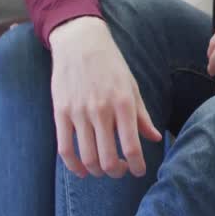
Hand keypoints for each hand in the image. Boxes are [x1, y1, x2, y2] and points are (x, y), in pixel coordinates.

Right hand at [49, 17, 161, 178]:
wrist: (80, 43)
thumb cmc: (111, 65)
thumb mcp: (132, 87)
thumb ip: (142, 116)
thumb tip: (154, 138)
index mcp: (124, 104)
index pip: (131, 146)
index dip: (137, 166)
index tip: (139, 172)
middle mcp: (101, 111)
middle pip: (107, 158)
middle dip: (116, 172)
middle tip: (121, 171)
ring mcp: (79, 113)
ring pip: (86, 157)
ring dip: (96, 171)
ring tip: (103, 170)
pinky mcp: (60, 113)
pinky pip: (64, 148)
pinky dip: (73, 165)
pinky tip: (81, 171)